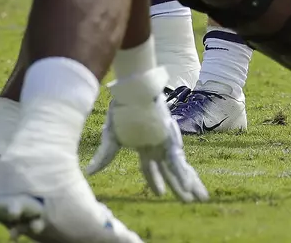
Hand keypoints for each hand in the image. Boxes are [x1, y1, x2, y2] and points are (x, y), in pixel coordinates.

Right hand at [86, 66, 208, 202]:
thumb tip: (90, 173)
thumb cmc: (121, 108)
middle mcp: (158, 144)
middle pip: (171, 170)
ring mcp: (166, 140)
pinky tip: (189, 186)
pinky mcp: (170, 137)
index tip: (161, 194)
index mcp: (145, 145)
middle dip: (180, 185)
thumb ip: (105, 155)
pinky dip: (182, 174)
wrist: (131, 91)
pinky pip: (176, 160)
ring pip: (179, 167)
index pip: (150, 168)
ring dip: (189, 183)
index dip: (155, 181)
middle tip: (192, 200)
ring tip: (200, 197)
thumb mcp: (111, 136)